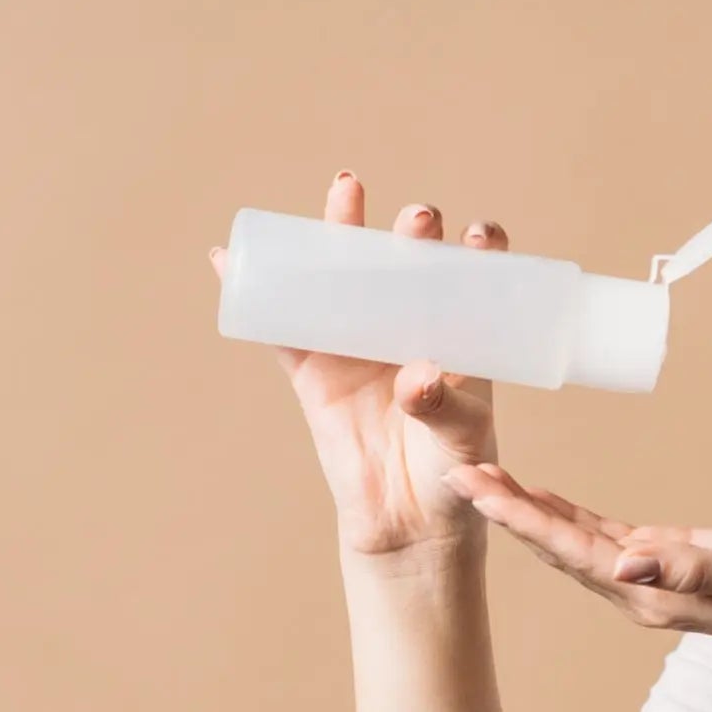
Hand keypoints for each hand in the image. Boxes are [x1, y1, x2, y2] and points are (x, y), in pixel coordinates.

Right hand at [209, 170, 511, 562]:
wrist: (411, 521)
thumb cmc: (455, 472)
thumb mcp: (462, 438)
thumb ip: (443, 406)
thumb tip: (415, 375)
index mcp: (459, 338)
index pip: (473, 281)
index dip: (477, 251)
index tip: (481, 235)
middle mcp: (409, 329)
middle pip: (407, 267)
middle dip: (411, 234)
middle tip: (417, 219)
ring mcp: (359, 344)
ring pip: (345, 281)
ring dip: (340, 234)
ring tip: (347, 189)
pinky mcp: (316, 372)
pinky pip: (282, 328)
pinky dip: (255, 292)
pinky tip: (230, 257)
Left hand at [444, 463, 711, 670]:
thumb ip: (693, 566)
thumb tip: (629, 559)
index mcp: (652, 594)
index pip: (572, 550)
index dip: (521, 518)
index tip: (475, 486)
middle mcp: (640, 591)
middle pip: (557, 548)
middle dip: (505, 512)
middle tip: (454, 470)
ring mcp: (650, 581)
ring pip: (572, 542)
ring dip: (526, 513)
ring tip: (481, 478)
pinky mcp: (666, 565)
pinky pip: (600, 538)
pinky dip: (564, 515)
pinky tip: (540, 498)